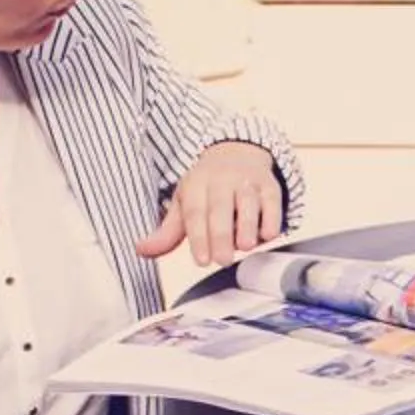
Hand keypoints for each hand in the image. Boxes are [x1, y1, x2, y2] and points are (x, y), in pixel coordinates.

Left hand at [138, 139, 284, 268]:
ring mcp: (247, 182)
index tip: (202, 260)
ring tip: (245, 246)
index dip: (199, 237)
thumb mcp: (184, 204)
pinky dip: (271, 219)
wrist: (238, 154)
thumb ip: (167, 233)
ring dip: (248, 226)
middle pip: (221, 209)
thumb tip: (142, 250)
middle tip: (223, 260)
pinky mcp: (269, 186)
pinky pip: (273, 202)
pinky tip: (266, 235)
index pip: (195, 212)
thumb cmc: (209, 188)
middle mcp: (221, 181)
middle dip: (222, 235)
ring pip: (248, 203)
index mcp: (196, 185)